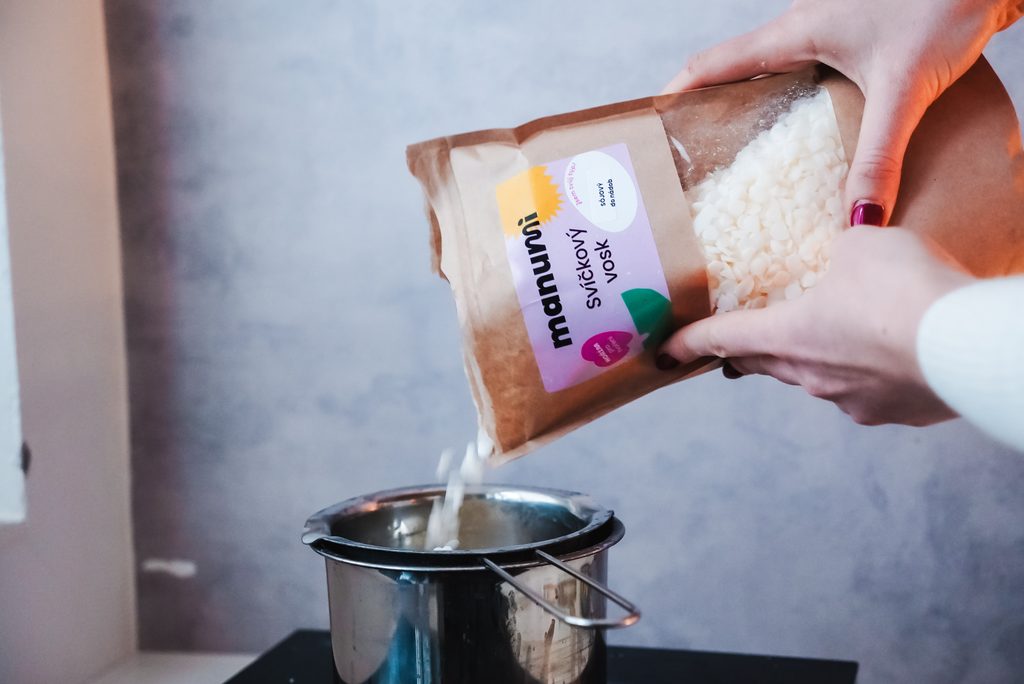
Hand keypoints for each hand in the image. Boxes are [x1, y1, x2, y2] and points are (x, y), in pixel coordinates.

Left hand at [659, 228, 973, 425]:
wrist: (969, 346)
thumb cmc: (905, 290)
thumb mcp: (864, 245)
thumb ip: (844, 246)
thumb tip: (849, 246)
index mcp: (789, 335)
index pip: (722, 339)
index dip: (688, 344)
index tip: (664, 355)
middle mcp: (812, 376)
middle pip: (765, 365)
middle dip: (747, 356)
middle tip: (736, 350)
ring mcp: (853, 401)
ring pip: (818, 381)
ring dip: (815, 362)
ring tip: (836, 338)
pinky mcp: (895, 413)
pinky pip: (867, 392)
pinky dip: (868, 373)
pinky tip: (891, 354)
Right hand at [662, 0, 1023, 225]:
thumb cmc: (944, 2)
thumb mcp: (903, 89)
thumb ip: (878, 158)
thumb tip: (859, 222)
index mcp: (794, 31)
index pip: (712, 65)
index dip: (676, 96)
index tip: (651, 130)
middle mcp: (803, 23)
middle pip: (737, 69)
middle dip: (711, 111)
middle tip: (699, 159)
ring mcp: (830, 22)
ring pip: (774, 68)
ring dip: (755, 106)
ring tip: (747, 156)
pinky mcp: (858, 29)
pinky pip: (809, 66)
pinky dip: (795, 99)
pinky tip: (813, 131)